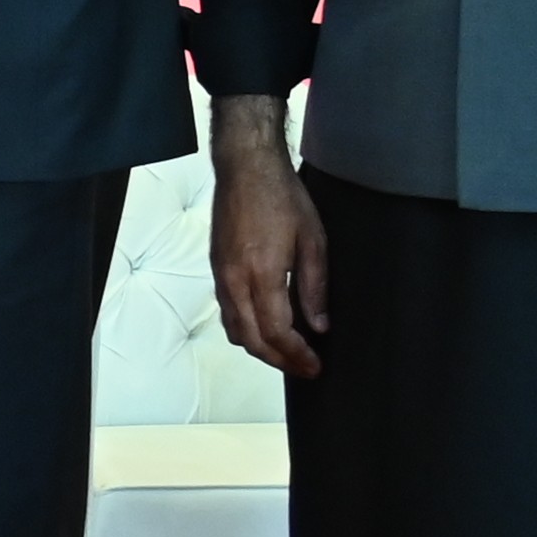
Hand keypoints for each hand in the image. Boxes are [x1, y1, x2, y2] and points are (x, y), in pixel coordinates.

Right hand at [207, 105, 329, 380]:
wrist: (245, 168)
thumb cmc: (283, 197)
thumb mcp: (313, 241)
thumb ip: (315, 287)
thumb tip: (319, 326)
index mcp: (262, 274)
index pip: (276, 332)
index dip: (296, 355)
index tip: (315, 366)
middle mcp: (235, 281)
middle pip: (252, 340)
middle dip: (278, 360)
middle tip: (304, 368)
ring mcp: (221, 275)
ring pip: (234, 329)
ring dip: (260, 348)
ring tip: (286, 353)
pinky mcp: (217, 268)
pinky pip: (227, 311)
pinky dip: (245, 329)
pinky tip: (265, 325)